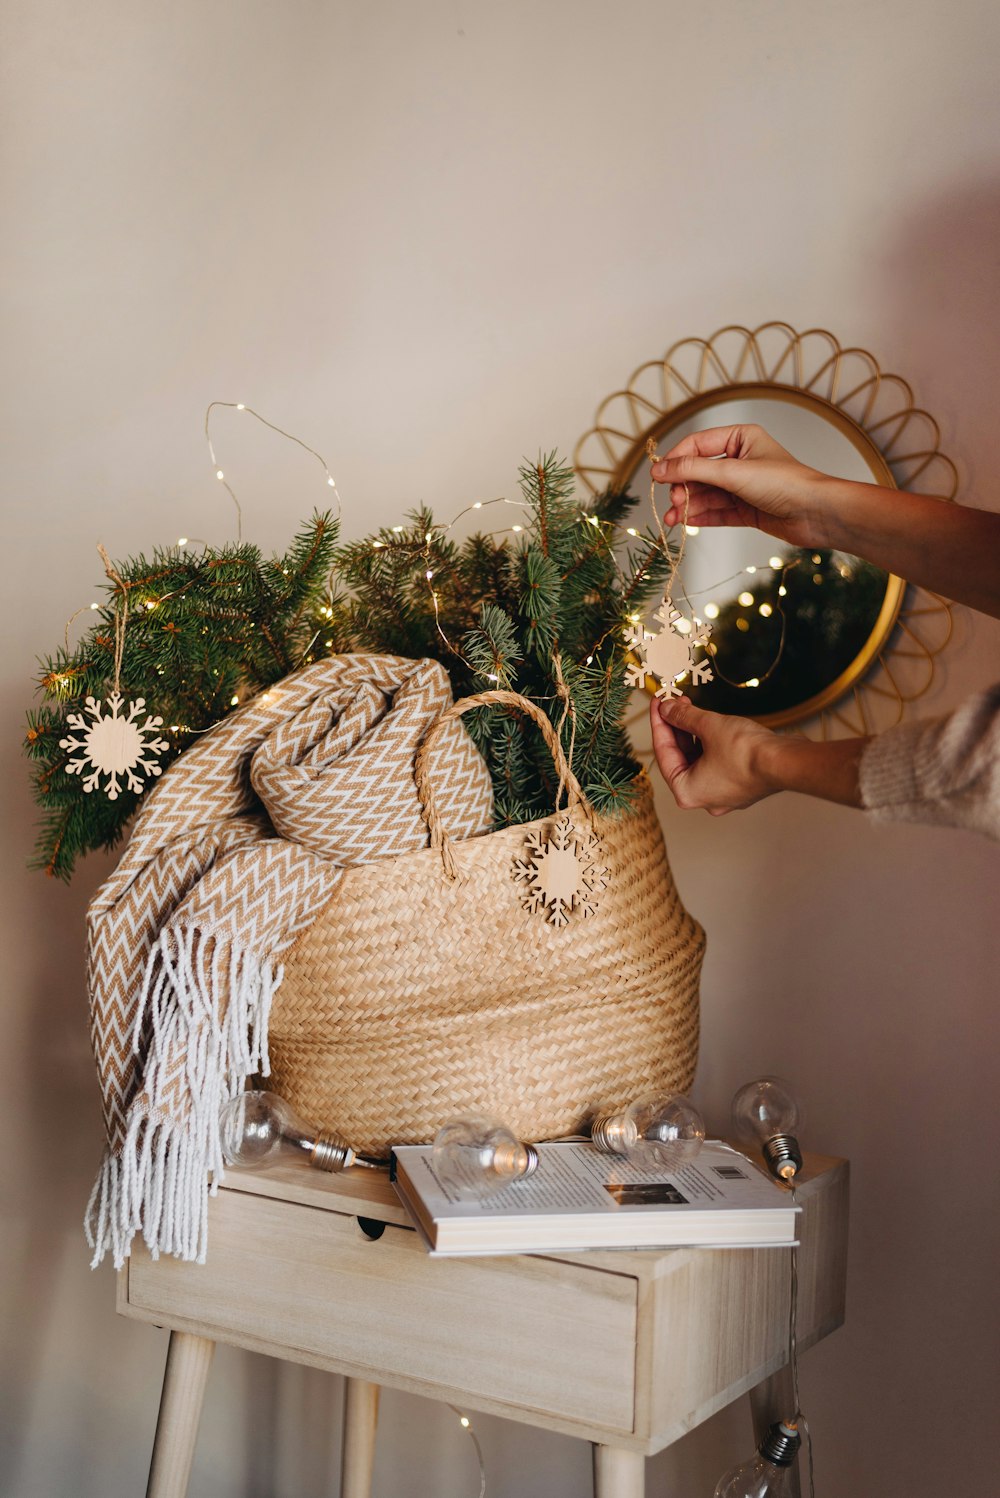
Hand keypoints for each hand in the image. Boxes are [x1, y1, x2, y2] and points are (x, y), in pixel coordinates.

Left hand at [649, 695, 776, 815]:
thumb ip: (683, 717)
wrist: (787, 762)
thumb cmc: (747, 752)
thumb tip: (666, 708)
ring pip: (699, 760)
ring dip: (693, 733)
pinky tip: (709, 723)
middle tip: (674, 702)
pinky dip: (710, 744)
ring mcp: (723, 794)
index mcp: (687, 792)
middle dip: (677, 727)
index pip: (663, 753)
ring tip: (691, 707)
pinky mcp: (740, 785)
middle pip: (680, 757)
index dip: (659, 723)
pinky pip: (716, 763)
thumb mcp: (708, 726)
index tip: (657, 702)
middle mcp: (703, 799)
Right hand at [650, 423, 834, 549]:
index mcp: (741, 438)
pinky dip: (700, 516)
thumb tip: (659, 469)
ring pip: (706, 494)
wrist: (816, 513)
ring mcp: (742, 486)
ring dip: (687, 506)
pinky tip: (686, 522)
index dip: (675, 460)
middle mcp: (740, 460)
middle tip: (671, 501)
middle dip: (682, 487)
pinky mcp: (746, 510)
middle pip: (699, 472)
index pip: (697, 445)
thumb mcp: (733, 473)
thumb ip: (693, 471)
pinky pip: (716, 511)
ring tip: (672, 519)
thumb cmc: (785, 483)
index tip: (656, 476)